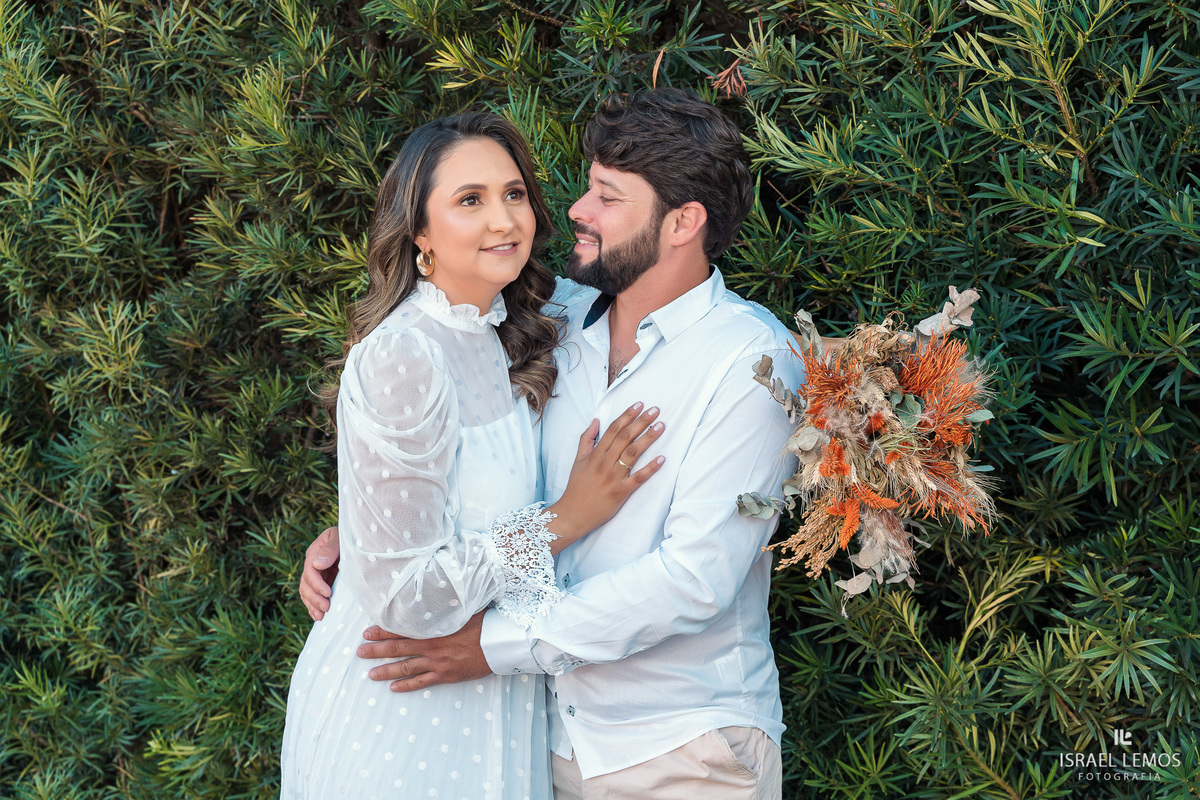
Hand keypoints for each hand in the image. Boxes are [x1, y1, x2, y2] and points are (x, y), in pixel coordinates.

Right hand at [299, 526, 340, 619]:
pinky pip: (313, 595)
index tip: (327, 593)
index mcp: (315, 552)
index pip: (310, 570)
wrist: (357, 539)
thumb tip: (318, 565)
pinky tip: (317, 615)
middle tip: (326, 608)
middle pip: (305, 584)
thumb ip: (330, 549)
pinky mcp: (323, 582)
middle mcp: (313, 564)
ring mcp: (317, 574)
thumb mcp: (339, 537)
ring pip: (306, 592)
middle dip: (314, 598)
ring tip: (320, 616)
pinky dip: (313, 606)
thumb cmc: (349, 536)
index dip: (316, 584)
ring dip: (312, 605)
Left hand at [357, 611, 491, 691]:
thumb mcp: (463, 608)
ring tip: (370, 674)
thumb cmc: (483, 622)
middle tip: (360, 652)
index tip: (367, 631)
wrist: (499, 642)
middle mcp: (431, 646)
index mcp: (433, 628)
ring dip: (386, 670)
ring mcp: (437, 662)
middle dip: (376, 650)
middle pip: (397, 649)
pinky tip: (393, 687)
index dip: (382, 631)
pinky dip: (406, 685)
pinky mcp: (446, 675)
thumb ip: (445, 606)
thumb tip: (434, 593)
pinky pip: (421, 682)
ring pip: (405, 668)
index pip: (401, 629)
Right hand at [546, 402, 665, 551]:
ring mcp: (613, 478)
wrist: (573, 514)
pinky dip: (650, 468)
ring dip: (648, 438)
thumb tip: (595, 420)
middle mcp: (605, 463)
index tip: (639, 405)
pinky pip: (638, 479)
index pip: (613, 430)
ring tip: (661, 426)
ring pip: (632, 454)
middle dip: (641, 422)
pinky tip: (662, 458)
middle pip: (625, 438)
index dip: (627, 416)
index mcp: (595, 455)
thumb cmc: (576, 488)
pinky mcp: (620, 492)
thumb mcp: (577, 461)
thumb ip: (586, 440)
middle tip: (655, 410)